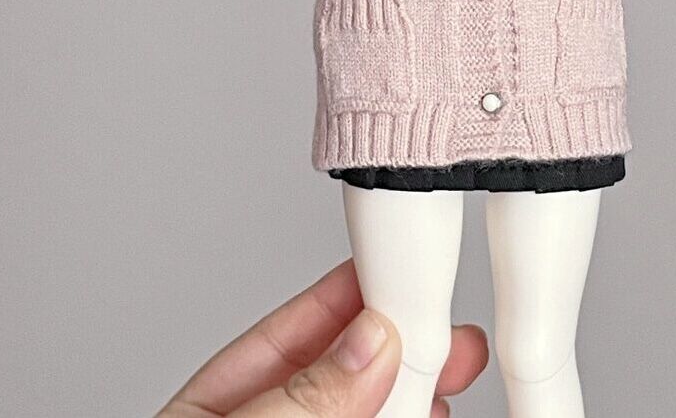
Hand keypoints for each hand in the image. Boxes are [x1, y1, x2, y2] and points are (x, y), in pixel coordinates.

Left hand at [155, 257, 487, 417]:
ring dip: (414, 385)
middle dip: (400, 342)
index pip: (292, 333)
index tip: (400, 272)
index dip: (351, 298)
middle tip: (453, 327)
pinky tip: (435, 412)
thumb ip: (301, 395)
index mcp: (216, 407)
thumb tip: (369, 343)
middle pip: (341, 371)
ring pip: (365, 404)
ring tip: (458, 367)